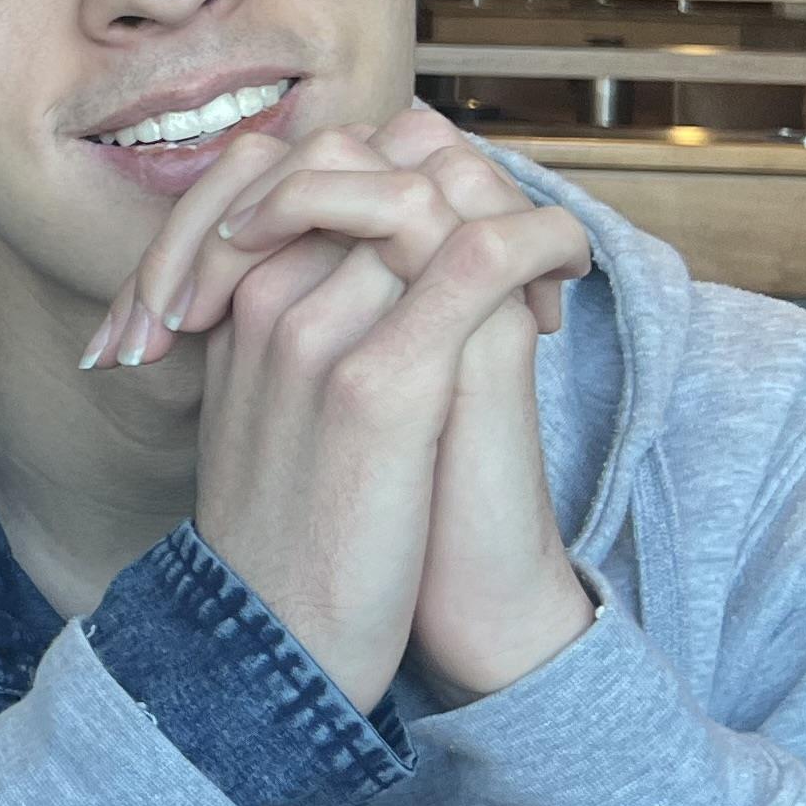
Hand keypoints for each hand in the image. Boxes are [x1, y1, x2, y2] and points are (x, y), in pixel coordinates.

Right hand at [119, 126, 590, 711]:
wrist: (273, 644)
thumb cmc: (290, 535)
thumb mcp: (274, 413)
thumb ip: (303, 333)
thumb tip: (376, 278)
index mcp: (237, 302)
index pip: (318, 166)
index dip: (407, 178)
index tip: (468, 240)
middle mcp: (267, 298)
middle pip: (366, 161)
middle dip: (455, 177)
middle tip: (517, 246)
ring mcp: (317, 333)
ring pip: (421, 194)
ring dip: (508, 210)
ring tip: (551, 270)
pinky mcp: (379, 383)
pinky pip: (475, 255)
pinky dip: (539, 245)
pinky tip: (568, 281)